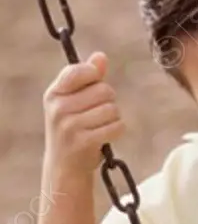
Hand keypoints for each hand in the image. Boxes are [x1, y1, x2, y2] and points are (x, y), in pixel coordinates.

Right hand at [43, 52, 125, 178]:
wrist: (65, 166)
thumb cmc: (73, 128)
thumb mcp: (73, 101)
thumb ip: (87, 78)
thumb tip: (101, 56)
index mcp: (54, 93)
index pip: (79, 71)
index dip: (94, 76)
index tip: (93, 87)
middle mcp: (59, 108)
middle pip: (104, 90)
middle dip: (109, 100)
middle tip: (99, 113)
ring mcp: (70, 126)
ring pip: (112, 109)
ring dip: (114, 117)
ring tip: (101, 126)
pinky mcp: (84, 142)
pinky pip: (116, 126)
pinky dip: (118, 130)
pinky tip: (107, 135)